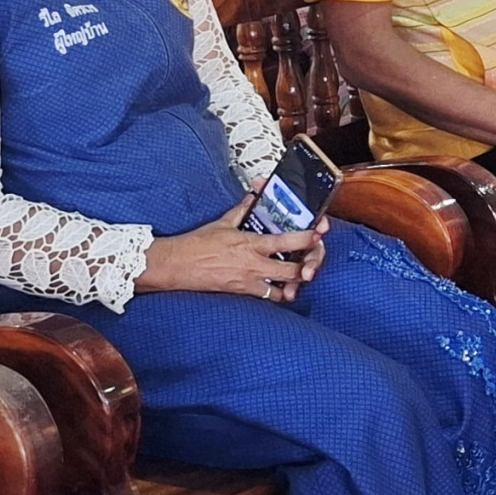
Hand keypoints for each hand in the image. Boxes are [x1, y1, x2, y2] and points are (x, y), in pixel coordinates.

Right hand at [137, 193, 318, 298]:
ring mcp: (249, 281)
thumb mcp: (223, 223)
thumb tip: (252, 197)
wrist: (177, 265)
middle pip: (292, 270)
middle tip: (313, 261)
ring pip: (282, 288)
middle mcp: (253, 264)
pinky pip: (266, 297)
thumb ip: (242, 210)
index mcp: (251, 244)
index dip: (306, 239)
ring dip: (294, 284)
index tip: (317, 235)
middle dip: (308, 267)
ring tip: (301, 277)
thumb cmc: (197, 245)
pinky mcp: (242, 292)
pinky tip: (282, 288)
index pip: (287, 241)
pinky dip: (277, 294)